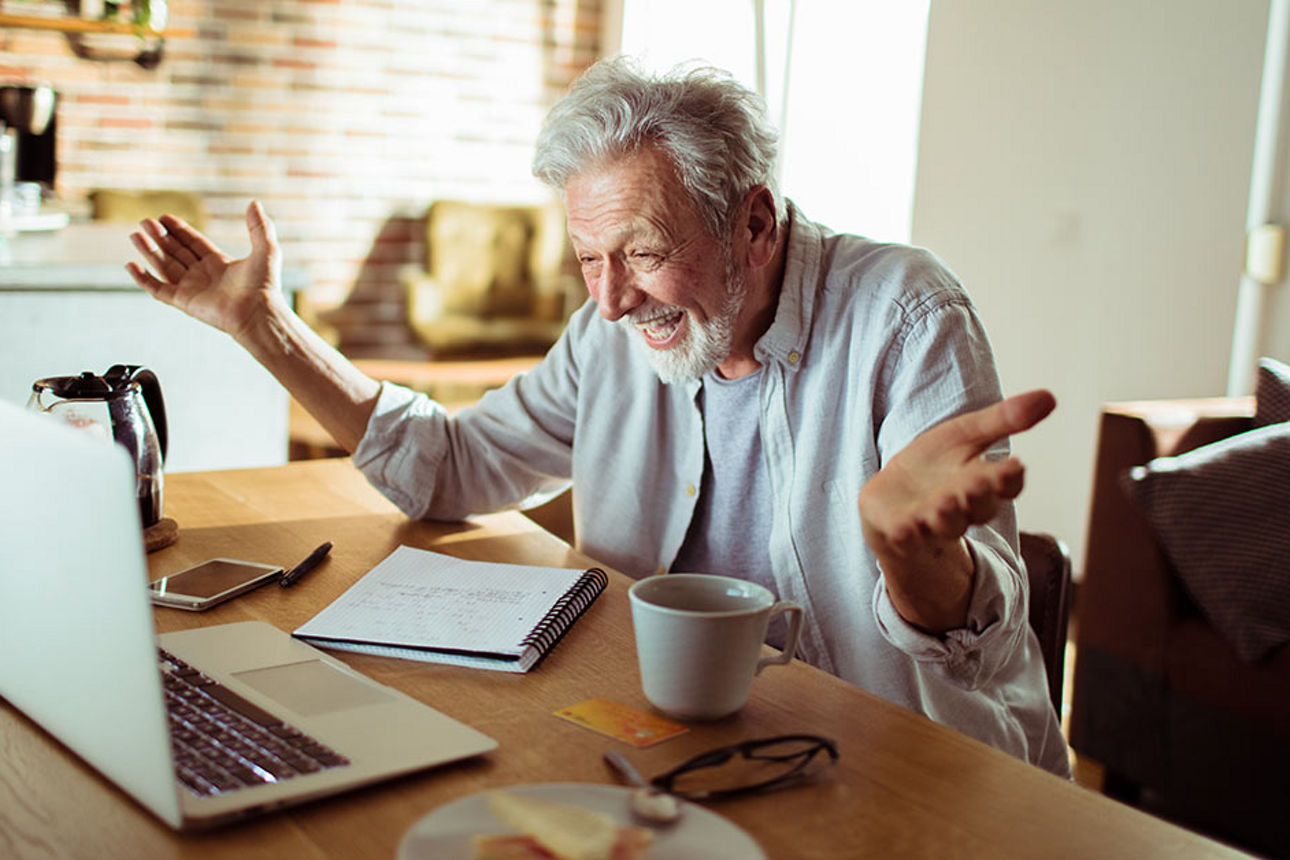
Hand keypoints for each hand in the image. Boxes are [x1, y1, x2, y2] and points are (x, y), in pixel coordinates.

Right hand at [125, 200, 282, 342]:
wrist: (258, 312)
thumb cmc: (265, 285)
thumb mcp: (265, 249)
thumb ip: (259, 227)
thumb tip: (254, 202)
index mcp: (219, 264)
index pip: (193, 243)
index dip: (179, 230)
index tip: (164, 217)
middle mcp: (204, 276)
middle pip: (176, 253)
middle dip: (160, 237)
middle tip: (145, 221)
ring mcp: (192, 289)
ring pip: (164, 267)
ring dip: (149, 251)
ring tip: (135, 235)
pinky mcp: (184, 302)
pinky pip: (158, 289)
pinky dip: (143, 279)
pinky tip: (131, 265)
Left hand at [858, 389, 1055, 629]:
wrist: (891, 498)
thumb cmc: (936, 464)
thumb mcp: (967, 435)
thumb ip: (1004, 419)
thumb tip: (1050, 397)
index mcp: (983, 483)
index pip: (1006, 484)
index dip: (1010, 478)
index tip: (1014, 466)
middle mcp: (962, 508)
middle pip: (979, 506)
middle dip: (979, 495)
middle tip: (979, 482)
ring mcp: (929, 523)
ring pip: (945, 523)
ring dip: (946, 514)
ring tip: (944, 502)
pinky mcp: (900, 531)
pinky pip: (905, 537)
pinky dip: (905, 535)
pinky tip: (903, 529)